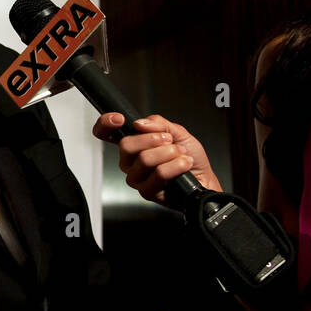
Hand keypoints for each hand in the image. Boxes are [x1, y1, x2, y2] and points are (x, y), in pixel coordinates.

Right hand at [92, 113, 221, 203]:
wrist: (204, 179)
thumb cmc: (189, 157)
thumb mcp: (177, 132)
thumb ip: (159, 123)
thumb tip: (140, 123)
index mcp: (133, 144)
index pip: (107, 133)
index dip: (105, 124)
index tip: (119, 119)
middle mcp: (130, 161)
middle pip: (126, 145)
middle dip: (153, 139)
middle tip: (169, 141)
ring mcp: (136, 178)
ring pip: (144, 159)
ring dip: (169, 154)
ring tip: (182, 155)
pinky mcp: (146, 192)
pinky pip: (158, 174)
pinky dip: (176, 167)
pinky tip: (183, 166)